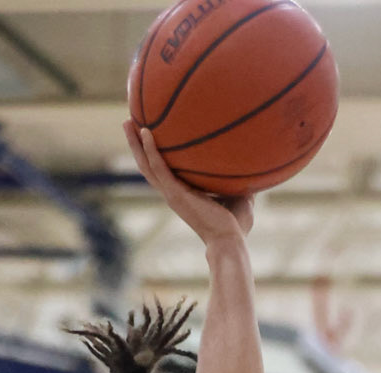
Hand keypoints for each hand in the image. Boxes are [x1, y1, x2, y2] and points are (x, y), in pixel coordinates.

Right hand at [124, 120, 254, 244]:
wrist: (230, 242)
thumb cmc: (236, 227)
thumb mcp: (240, 198)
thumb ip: (239, 182)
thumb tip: (253, 167)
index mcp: (183, 195)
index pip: (163, 173)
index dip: (154, 157)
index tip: (150, 138)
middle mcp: (173, 194)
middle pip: (147, 166)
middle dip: (137, 145)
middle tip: (129, 123)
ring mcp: (171, 194)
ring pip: (146, 165)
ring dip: (135, 143)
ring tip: (127, 121)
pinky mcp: (174, 194)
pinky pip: (158, 167)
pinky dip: (150, 149)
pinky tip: (146, 131)